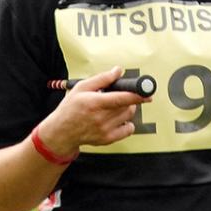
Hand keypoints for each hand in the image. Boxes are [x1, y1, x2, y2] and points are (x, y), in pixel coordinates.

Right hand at [36, 67, 150, 155]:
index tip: (148, 92)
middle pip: (128, 106)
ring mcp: (105, 130)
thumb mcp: (81, 88)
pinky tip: (116, 119)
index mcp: (95, 103)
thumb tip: (118, 71)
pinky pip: (128, 129)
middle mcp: (101, 118)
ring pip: (129, 115)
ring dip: (127, 108)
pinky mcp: (108, 139)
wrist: (61, 132)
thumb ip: (102, 79)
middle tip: (119, 96)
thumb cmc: (70, 109)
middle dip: (128, 98)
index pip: (122, 98)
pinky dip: (127, 122)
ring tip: (114, 106)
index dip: (138, 94)